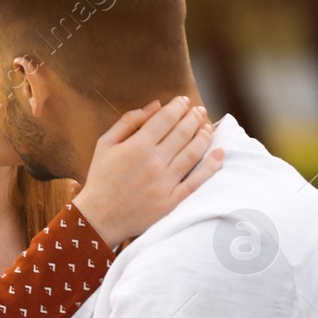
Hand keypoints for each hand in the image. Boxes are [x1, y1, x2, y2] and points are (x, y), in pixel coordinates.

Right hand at [71, 95, 224, 247]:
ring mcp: (164, 183)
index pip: (165, 119)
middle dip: (194, 118)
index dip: (177, 106)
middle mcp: (153, 162)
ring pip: (192, 154)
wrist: (99, 217)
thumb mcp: (105, 144)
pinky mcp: (171, 201)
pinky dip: (211, 166)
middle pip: (182, 133)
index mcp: (136, 146)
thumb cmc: (101, 177)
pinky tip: (219, 152)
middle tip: (200, 110)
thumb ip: (128, 122)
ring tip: (208, 126)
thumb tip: (154, 105)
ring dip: (204, 137)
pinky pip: (196, 181)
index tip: (184, 100)